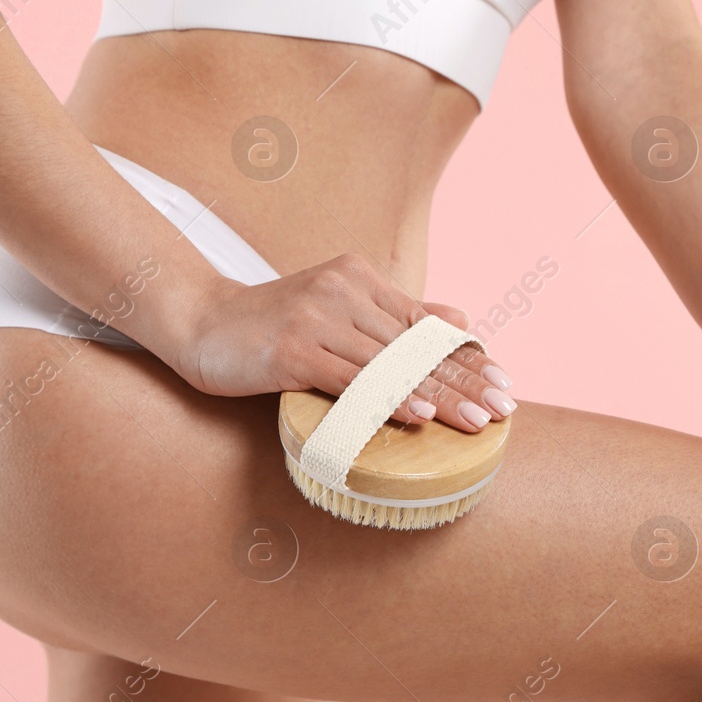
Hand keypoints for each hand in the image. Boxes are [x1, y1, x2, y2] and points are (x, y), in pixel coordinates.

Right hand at [175, 252, 516, 432]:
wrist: (200, 322)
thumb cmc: (271, 327)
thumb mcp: (338, 310)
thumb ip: (395, 316)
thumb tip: (459, 322)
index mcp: (359, 279)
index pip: (425, 324)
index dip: (466, 356)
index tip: (502, 383)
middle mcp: (344, 292)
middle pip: (415, 345)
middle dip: (463, 380)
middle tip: (501, 408)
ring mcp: (318, 318)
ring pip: (390, 364)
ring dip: (437, 396)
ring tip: (474, 422)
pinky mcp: (293, 348)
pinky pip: (351, 378)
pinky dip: (387, 398)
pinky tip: (416, 415)